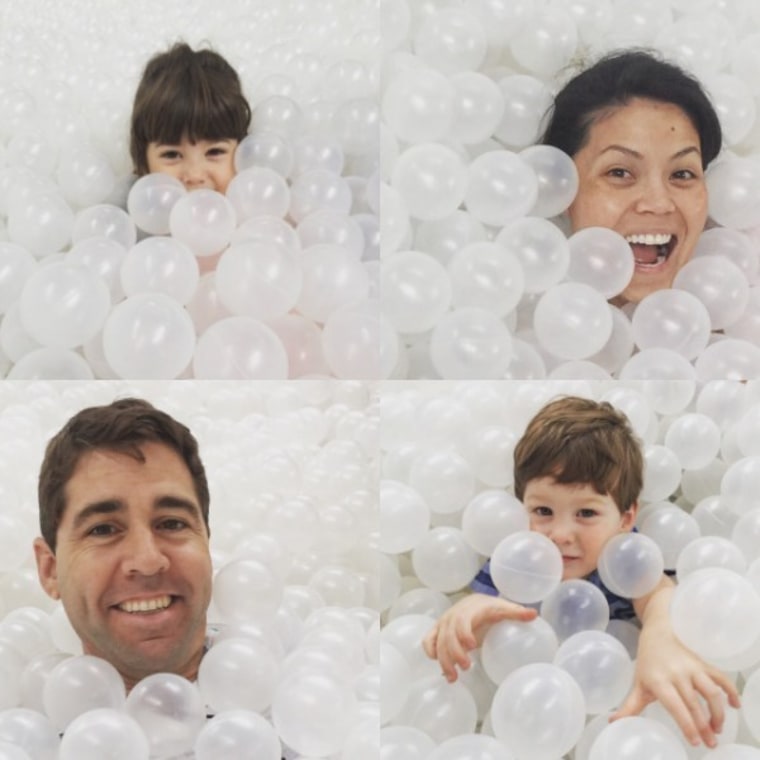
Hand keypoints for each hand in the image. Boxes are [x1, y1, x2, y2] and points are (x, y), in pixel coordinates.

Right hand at [422, 593, 536, 681]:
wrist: (475, 601)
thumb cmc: (490, 607)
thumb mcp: (503, 608)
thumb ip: (516, 612)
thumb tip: (534, 615)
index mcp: (468, 610)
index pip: (462, 620)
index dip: (463, 632)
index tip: (472, 646)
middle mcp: (452, 616)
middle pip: (448, 634)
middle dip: (454, 652)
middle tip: (467, 667)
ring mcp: (443, 623)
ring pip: (438, 641)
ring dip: (443, 660)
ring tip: (453, 677)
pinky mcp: (438, 631)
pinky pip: (428, 640)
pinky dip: (430, 652)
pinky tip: (438, 666)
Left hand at [610, 626, 739, 746]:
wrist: (658, 632)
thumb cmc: (648, 662)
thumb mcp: (638, 684)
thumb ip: (630, 706)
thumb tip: (613, 723)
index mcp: (659, 680)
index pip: (675, 705)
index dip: (686, 724)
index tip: (695, 741)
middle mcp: (676, 674)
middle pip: (694, 703)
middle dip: (704, 726)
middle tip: (711, 743)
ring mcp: (692, 667)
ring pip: (710, 691)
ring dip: (718, 712)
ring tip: (718, 728)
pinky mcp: (703, 663)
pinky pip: (721, 677)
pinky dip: (731, 690)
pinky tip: (735, 705)